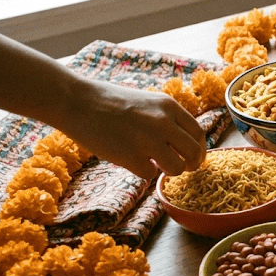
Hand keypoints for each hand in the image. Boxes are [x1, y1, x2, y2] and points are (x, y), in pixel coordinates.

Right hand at [60, 79, 206, 178]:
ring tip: (156, 165)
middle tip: (183, 168)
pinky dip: (143, 172)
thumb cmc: (109, 101)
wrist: (76, 101)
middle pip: (194, 153)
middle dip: (192, 165)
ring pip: (176, 168)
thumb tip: (182, 142)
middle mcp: (163, 122)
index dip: (199, 149)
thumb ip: (166, 119)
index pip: (198, 133)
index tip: (194, 157)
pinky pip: (149, 174)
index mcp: (169, 107)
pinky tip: (133, 162)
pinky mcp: (130, 156)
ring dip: (169, 171)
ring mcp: (147, 140)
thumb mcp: (147, 102)